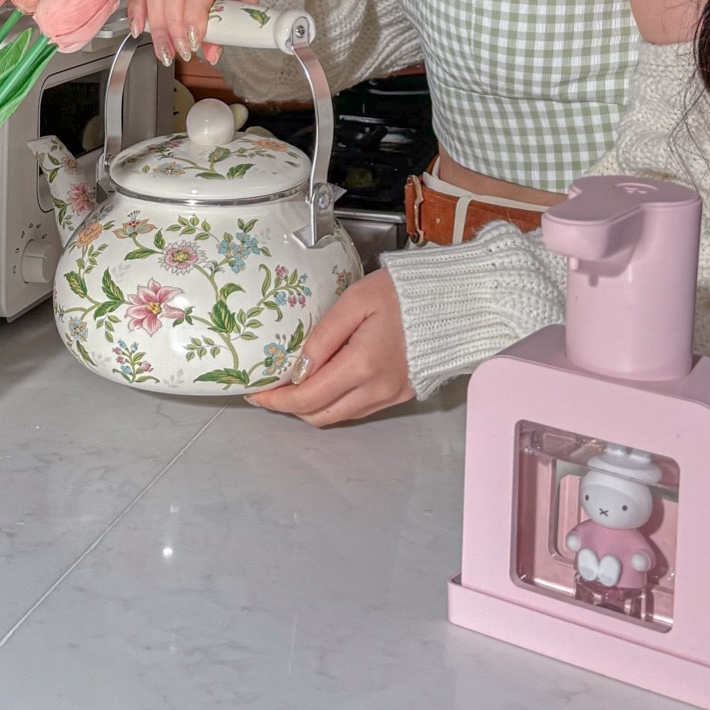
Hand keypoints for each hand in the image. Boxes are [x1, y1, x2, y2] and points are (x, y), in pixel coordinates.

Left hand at [244, 270, 413, 426]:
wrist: (454, 300)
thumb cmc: (403, 293)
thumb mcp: (355, 300)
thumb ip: (323, 335)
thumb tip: (297, 368)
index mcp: (363, 365)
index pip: (308, 397)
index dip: (276, 400)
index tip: (255, 392)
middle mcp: (377, 389)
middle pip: (320, 415)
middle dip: (289, 407)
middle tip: (269, 390)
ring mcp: (391, 396)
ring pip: (338, 417)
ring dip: (312, 407)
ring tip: (293, 387)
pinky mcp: (401, 394)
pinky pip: (359, 410)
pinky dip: (336, 403)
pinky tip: (325, 384)